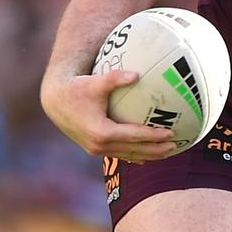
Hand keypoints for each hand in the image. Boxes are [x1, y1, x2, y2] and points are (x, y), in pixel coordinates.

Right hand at [41, 70, 176, 160]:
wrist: (56, 101)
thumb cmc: (78, 88)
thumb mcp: (96, 82)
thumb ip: (115, 78)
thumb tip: (136, 74)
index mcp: (101, 131)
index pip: (133, 136)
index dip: (153, 136)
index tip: (171, 133)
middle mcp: (98, 144)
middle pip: (133, 150)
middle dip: (155, 150)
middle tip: (176, 145)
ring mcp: (96, 149)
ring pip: (127, 155)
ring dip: (148, 155)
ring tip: (168, 152)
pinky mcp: (94, 148)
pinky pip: (119, 154)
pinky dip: (134, 155)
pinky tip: (148, 157)